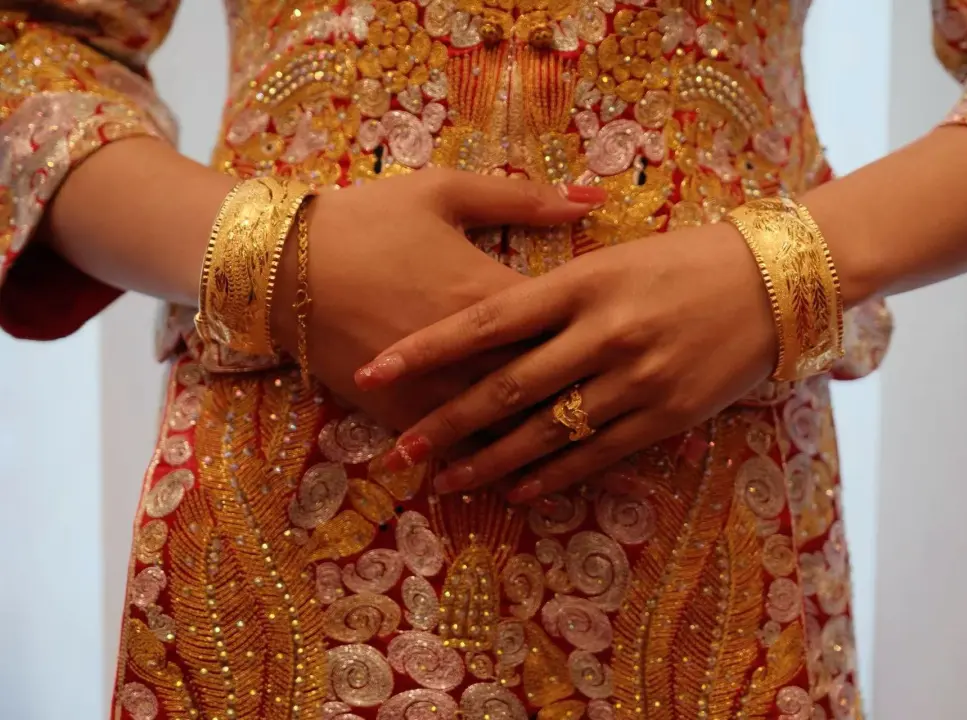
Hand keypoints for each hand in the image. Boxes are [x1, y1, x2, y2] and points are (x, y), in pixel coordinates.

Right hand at [270, 169, 604, 430]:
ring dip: (548, 444)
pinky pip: (454, 447)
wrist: (277, 264)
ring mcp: (435, 389)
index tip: (637, 340)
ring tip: (588, 457)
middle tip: (631, 406)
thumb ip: (525, 198)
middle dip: (589, 398)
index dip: (605, 338)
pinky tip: (513, 480)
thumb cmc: (366, 219)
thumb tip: (595, 198)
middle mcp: (473, 352)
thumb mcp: (445, 192)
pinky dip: (486, 463)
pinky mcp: (400, 412)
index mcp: (491, 294)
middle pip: (547, 386)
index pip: (568, 327)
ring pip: (506, 429)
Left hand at [355, 222, 777, 499]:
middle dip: (445, 423)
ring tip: (446, 481)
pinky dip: (552, 476)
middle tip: (397, 452)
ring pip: (547, 432)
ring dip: (490, 461)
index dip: (428, 348)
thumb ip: (557, 283)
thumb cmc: (687, 257)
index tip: (377, 370)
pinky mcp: (665, 416)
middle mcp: (603, 332)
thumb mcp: (616, 250)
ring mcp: (636, 379)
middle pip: (506, 388)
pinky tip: (516, 490)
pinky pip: (597, 454)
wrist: (775, 282)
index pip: (487, 321)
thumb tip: (491, 314)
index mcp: (584, 281)